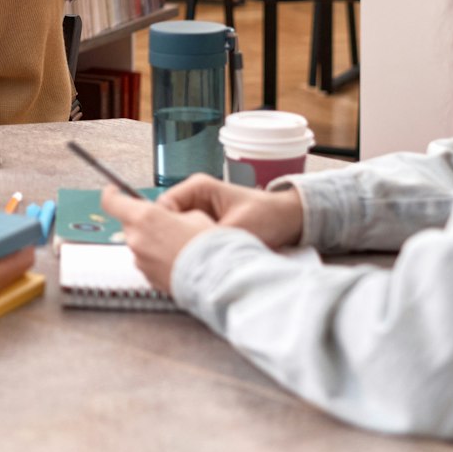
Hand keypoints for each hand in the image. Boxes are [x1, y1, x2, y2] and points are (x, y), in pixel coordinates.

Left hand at [98, 189, 216, 295]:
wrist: (218, 278)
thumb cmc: (209, 245)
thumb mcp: (195, 215)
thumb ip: (172, 213)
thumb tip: (168, 216)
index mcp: (145, 217)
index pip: (112, 201)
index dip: (112, 193)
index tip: (115, 190)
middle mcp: (137, 239)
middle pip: (129, 223)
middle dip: (143, 221)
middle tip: (166, 223)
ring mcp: (140, 260)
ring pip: (139, 243)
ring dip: (151, 241)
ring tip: (177, 245)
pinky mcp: (148, 277)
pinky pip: (147, 261)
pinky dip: (157, 258)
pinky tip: (177, 259)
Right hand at [159, 175, 305, 249]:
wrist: (290, 220)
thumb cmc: (268, 215)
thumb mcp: (240, 228)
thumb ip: (213, 239)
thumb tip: (190, 254)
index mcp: (198, 188)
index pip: (163, 206)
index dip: (162, 228)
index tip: (168, 248)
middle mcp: (193, 198)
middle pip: (165, 220)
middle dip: (170, 240)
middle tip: (178, 259)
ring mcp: (197, 212)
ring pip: (175, 232)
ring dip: (181, 246)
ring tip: (190, 262)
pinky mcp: (203, 227)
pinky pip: (187, 239)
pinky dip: (190, 250)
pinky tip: (197, 262)